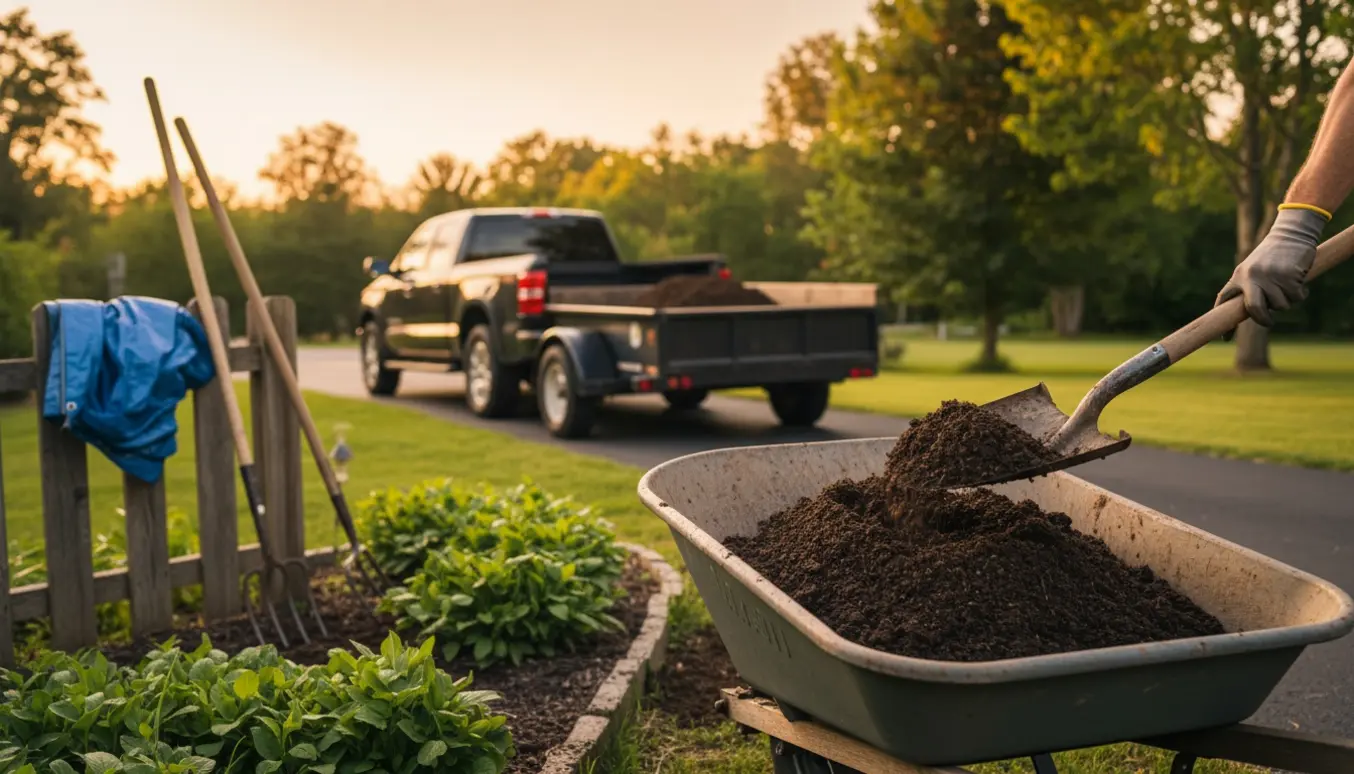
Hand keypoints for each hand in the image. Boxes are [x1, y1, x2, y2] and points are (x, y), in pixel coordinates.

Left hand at [1215, 207, 1326, 325]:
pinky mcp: (1289, 275)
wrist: (1290, 233)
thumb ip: (1249, 288)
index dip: (1226, 322)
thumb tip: (1249, 312)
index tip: (1224, 338)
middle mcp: (1252, 277)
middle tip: (1268, 321)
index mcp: (1238, 276)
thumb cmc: (1272, 255)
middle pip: (1254, 310)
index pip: (1225, 300)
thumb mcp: (1253, 268)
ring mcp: (1270, 276)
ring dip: (1288, 299)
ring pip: (1280, 305)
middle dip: (1263, 320)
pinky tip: (1299, 279)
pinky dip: (1301, 293)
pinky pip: (1296, 297)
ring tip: (1287, 283)